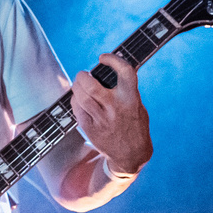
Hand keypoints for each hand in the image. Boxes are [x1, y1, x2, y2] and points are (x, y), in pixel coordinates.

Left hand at [71, 52, 151, 175]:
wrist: (131, 155)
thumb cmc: (134, 124)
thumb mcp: (137, 105)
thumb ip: (125, 89)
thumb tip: (107, 70)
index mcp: (131, 99)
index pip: (125, 71)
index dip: (112, 59)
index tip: (103, 57)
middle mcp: (116, 108)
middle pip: (91, 85)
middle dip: (82, 75)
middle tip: (83, 75)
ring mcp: (102, 119)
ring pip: (81, 96)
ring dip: (76, 86)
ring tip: (79, 84)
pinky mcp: (90, 128)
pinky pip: (77, 109)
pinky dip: (76, 101)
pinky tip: (80, 100)